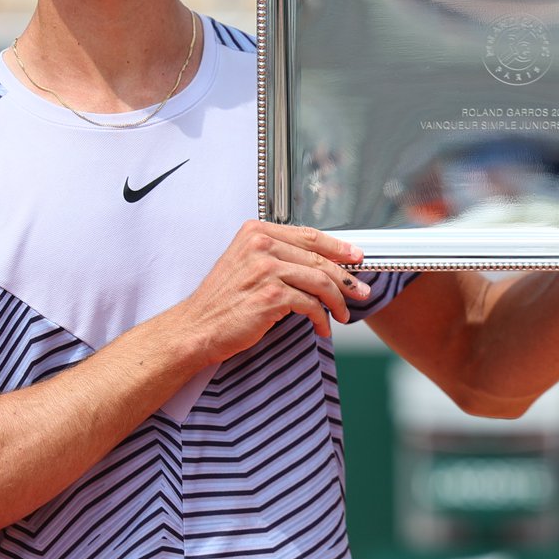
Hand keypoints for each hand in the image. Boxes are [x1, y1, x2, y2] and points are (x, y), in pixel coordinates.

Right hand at [179, 220, 369, 362]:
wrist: (198, 327)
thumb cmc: (222, 300)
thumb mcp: (246, 264)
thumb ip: (277, 255)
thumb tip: (320, 262)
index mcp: (256, 232)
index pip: (308, 234)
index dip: (337, 246)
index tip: (355, 257)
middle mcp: (260, 245)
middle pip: (318, 258)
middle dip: (346, 277)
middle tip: (361, 291)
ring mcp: (265, 269)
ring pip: (319, 281)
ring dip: (338, 301)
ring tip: (344, 314)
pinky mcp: (270, 296)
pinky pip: (310, 304)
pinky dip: (321, 318)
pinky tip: (322, 327)